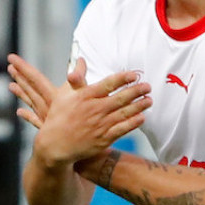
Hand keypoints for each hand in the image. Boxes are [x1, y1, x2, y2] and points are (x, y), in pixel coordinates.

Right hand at [7, 53, 151, 167]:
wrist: (55, 145)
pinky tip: (142, 117)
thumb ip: (76, 76)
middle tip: (148, 86)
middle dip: (136, 91)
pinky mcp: (103, 139)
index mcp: (85, 97)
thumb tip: (81, 59)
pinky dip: (133, 123)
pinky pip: (122, 129)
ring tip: (149, 100)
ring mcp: (99, 125)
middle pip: (120, 98)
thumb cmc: (59, 116)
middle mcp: (94, 110)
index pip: (108, 84)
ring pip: (124, 114)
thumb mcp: (64, 94)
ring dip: (138, 106)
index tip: (134, 75)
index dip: (122, 79)